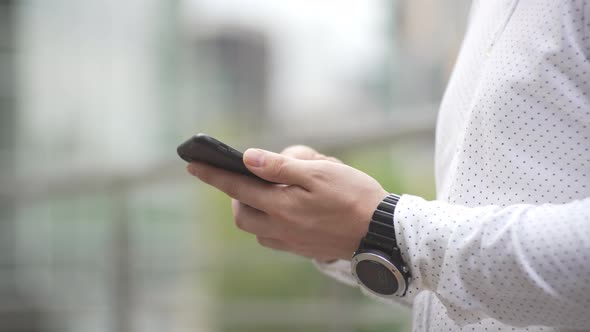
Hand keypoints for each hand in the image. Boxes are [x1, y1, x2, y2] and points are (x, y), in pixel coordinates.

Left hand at [187, 146, 387, 260]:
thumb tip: (248, 159)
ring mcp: (291, 242)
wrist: (381, 231)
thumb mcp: (320, 171)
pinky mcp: (302, 249)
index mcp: (282, 206)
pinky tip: (286, 210)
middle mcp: (281, 228)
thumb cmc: (354, 195)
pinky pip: (273, 237)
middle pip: (242, 214)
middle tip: (244, 177)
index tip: (192, 164)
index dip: (213, 175)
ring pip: (256, 228)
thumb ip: (281, 167)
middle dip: (235, 195)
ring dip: (252, 209)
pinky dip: (269, 221)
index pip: (237, 187)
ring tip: (269, 191)